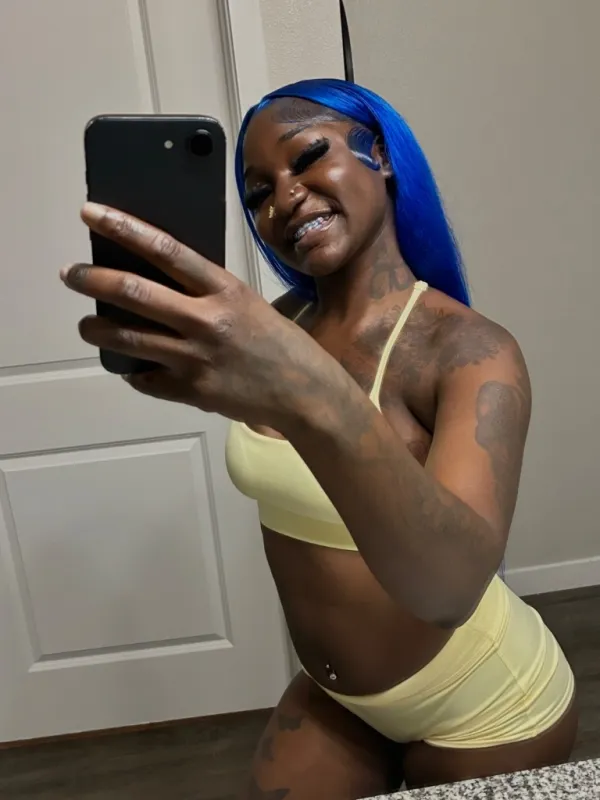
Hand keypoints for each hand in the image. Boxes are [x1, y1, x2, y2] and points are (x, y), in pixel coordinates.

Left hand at [61, 203, 333, 428]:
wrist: (307, 394)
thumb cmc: (282, 344)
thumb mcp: (249, 303)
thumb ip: (209, 294)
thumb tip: (161, 285)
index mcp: (225, 289)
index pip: (165, 250)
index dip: (122, 228)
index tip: (90, 213)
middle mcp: (207, 321)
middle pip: (135, 294)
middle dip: (93, 280)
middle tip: (70, 274)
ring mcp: (197, 359)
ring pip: (129, 340)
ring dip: (98, 331)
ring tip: (87, 326)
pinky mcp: (193, 392)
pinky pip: (147, 380)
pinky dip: (134, 372)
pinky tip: (131, 367)